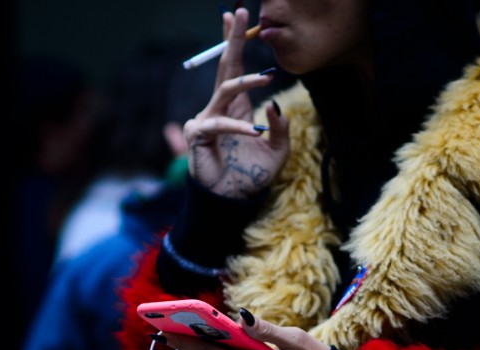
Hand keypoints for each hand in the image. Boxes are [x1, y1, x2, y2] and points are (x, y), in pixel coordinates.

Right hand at [185, 8, 289, 198]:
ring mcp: (206, 119)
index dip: (234, 42)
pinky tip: (255, 133)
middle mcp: (219, 108)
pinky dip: (240, 128)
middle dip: (232, 40)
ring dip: (247, 82)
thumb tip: (275, 104)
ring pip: (226, 91)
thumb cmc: (252, 176)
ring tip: (267, 79)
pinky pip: (221, 124)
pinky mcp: (198, 135)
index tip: (235, 16)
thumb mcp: (277, 151)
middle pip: (224, 66)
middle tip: (239, 13)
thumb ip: (280, 128)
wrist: (233, 201)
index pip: (233, 68)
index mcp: (236, 108)